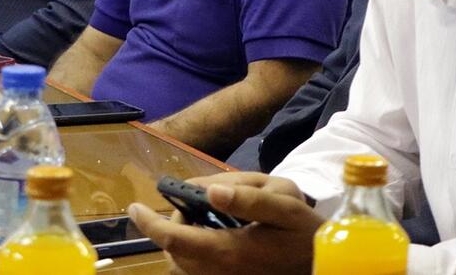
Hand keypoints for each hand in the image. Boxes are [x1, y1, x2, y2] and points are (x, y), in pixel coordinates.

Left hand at [128, 172, 322, 274]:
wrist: (322, 264)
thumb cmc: (304, 230)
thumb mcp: (284, 203)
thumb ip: (247, 196)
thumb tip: (210, 190)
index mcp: (230, 250)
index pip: (174, 239)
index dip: (149, 222)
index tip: (134, 206)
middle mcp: (222, 274)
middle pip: (174, 254)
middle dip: (169, 228)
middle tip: (185, 205)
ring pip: (183, 268)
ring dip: (180, 243)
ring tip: (198, 220)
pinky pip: (198, 273)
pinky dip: (193, 255)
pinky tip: (209, 238)